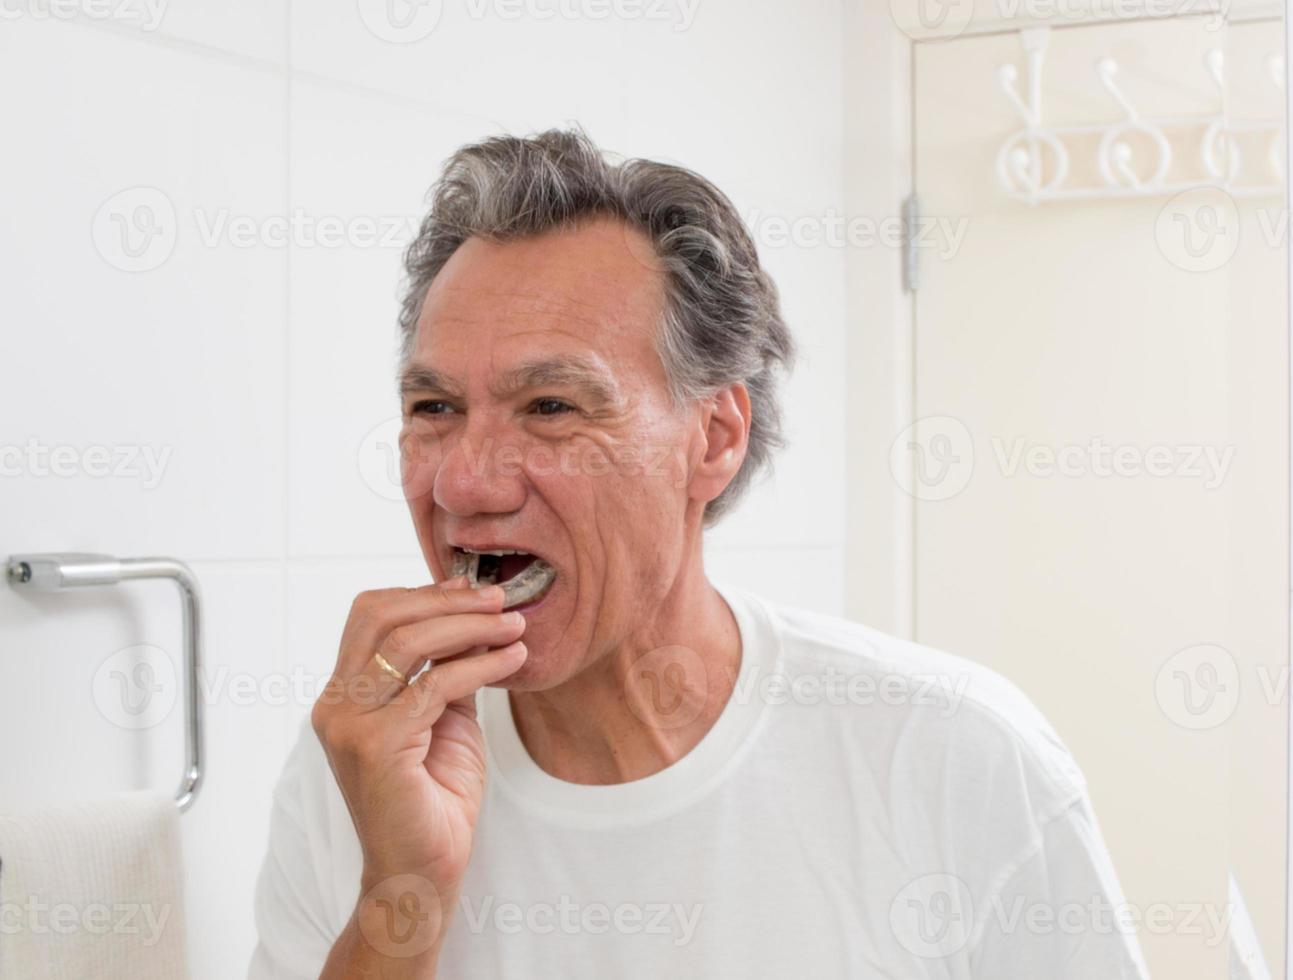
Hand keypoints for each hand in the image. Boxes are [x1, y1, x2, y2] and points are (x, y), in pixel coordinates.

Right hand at [311, 576, 526, 952]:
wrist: (422, 872)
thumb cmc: (433, 800)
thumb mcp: (444, 719)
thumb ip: (447, 670)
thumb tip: (476, 620)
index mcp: (343, 694)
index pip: (370, 616)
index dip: (424, 594)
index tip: (474, 591)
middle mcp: (335, 704)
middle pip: (381, 615)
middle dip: (447, 600)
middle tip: (500, 600)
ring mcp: (349, 724)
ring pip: (408, 642)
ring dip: (470, 625)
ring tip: (514, 626)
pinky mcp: (376, 744)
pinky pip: (436, 684)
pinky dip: (481, 665)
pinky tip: (513, 661)